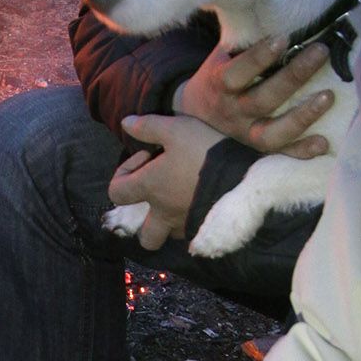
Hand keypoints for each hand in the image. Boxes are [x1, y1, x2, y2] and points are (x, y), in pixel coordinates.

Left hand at [107, 115, 222, 248]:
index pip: (116, 192)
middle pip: (143, 236)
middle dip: (145, 221)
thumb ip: (148, 126)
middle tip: (161, 197)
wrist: (245, 179)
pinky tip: (202, 199)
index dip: (123, 174)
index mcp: (150, 189)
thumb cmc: (205, 153)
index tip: (147, 158)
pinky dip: (191, 219)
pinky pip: (192, 232)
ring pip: (169, 234)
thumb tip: (125, 124)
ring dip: (170, 219)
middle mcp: (163, 214)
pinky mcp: (207, 230)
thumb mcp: (177, 129)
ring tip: (183, 195)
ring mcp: (185, 225)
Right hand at [175, 35, 334, 153]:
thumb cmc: (216, 77)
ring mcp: (245, 135)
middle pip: (263, 99)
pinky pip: (279, 156)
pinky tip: (323, 143)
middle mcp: (232, 112)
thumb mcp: (219, 56)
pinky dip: (301, 152)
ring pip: (273, 132)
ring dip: (302, 117)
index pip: (238, 72)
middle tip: (320, 52)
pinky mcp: (256, 151)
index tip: (283, 38)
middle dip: (293, 76)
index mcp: (219, 84)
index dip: (259, 57)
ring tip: (328, 96)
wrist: (192, 118)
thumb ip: (240, 37)